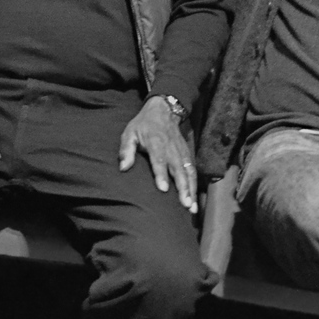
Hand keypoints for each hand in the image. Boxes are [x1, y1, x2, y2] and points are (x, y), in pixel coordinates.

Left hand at [118, 96, 196, 213]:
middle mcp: (171, 148)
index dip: (161, 175)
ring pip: (188, 172)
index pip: (159, 160)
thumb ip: (126, 150)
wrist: (163, 110)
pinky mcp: (187, 154)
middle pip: (178, 170)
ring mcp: (181, 152)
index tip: (163, 189)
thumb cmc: (143, 125)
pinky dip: (194, 185)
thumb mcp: (130, 132)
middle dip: (183, 188)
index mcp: (156, 142)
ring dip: (191, 190)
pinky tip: (194, 199)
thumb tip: (123, 167)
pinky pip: (192, 171)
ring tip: (191, 207)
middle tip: (185, 204)